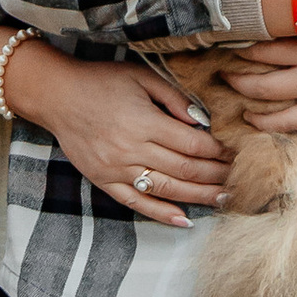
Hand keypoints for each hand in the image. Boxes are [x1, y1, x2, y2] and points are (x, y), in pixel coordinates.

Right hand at [12, 43, 228, 229]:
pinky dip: (162, 214)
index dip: (218, 151)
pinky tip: (184, 220)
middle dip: (216, 175)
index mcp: (144, 122)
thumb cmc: (100, 81)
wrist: (56, 96)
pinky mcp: (104, 181)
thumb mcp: (141, 77)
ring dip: (199, 197)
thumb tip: (203, 122)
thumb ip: (174, 98)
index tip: (235, 152)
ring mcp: (117, 169)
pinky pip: (136, 204)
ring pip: (167, 190)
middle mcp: (131, 149)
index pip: (193, 144)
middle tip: (239, 177)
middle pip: (185, 170)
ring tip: (224, 198)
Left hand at [227, 35, 296, 134]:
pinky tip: (251, 119)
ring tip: (229, 85)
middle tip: (218, 62)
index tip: (228, 31)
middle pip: (257, 62)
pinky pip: (284, 121)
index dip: (243, 34)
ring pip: (263, 91)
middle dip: (233, 64)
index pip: (269, 33)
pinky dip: (263, 122)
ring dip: (241, 89)